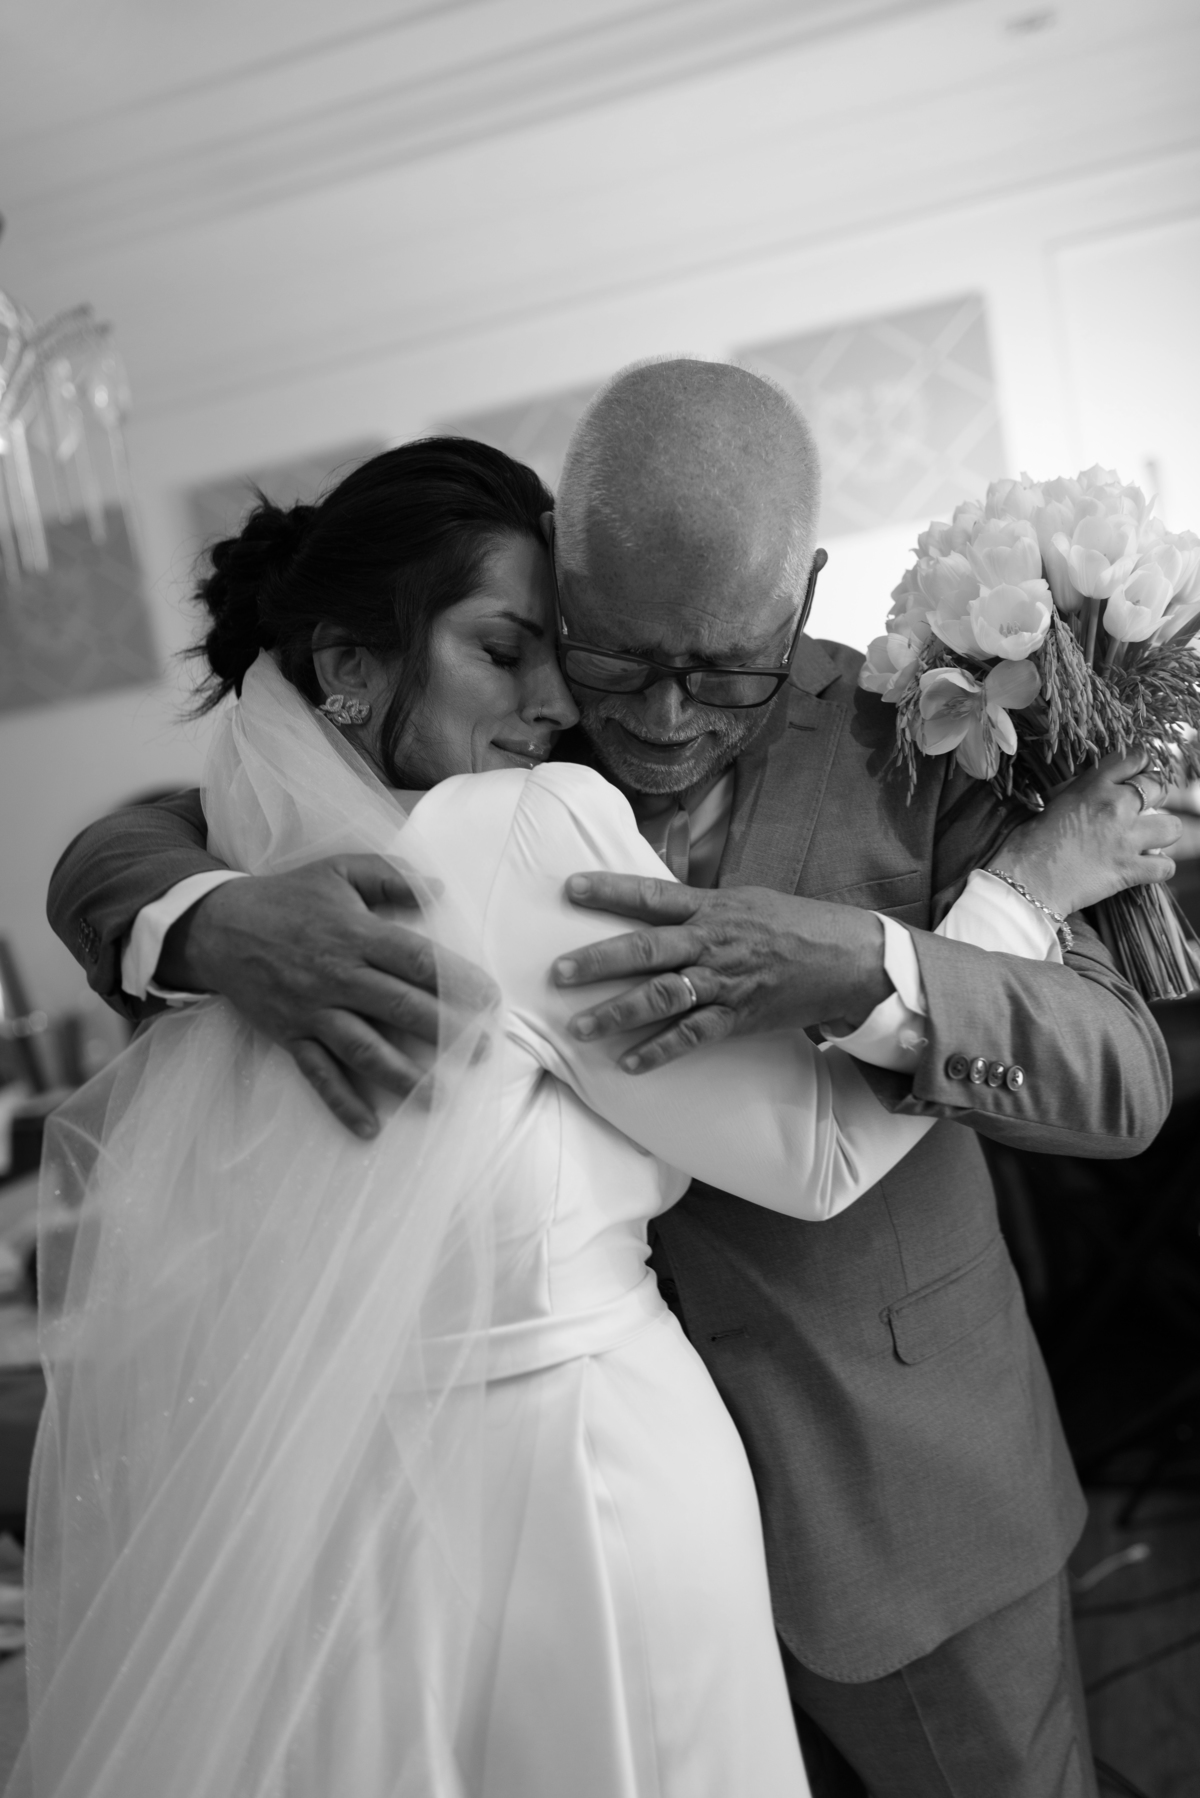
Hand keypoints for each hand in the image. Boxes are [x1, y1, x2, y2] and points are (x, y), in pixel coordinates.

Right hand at [160, 856, 496, 1135]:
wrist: (217, 926)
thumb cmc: (288, 897)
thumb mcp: (339, 869)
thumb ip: (391, 876)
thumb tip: (439, 889)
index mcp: (356, 935)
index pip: (417, 961)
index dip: (458, 981)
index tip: (490, 1000)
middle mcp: (337, 976)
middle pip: (400, 1008)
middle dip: (447, 1032)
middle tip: (484, 1051)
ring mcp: (313, 1011)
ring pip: (365, 1049)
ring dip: (405, 1077)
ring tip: (440, 1097)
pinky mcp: (291, 1036)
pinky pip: (319, 1074)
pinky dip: (343, 1103)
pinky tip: (370, 1128)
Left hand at [551, 873, 890, 1072]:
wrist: (846, 958)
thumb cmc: (792, 925)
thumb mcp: (743, 899)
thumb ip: (697, 905)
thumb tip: (654, 901)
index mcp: (711, 908)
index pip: (652, 894)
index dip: (610, 889)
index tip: (570, 889)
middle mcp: (711, 942)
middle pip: (647, 949)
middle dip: (599, 960)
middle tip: (559, 972)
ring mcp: (724, 982)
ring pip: (663, 997)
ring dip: (618, 1013)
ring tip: (579, 1027)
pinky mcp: (738, 1016)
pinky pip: (692, 1036)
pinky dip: (659, 1051)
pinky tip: (628, 1063)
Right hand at [996, 749, 1181, 916]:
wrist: (1025, 880)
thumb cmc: (1028, 843)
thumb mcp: (1052, 803)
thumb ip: (1080, 791)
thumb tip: (1094, 788)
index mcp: (1094, 785)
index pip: (1135, 757)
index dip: (1140, 765)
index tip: (1136, 774)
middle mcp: (1115, 806)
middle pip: (1159, 787)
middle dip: (1154, 796)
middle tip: (1140, 809)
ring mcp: (1126, 839)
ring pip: (1172, 826)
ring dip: (1162, 832)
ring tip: (1148, 839)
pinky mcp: (1129, 870)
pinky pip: (1165, 866)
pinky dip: (1158, 869)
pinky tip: (1144, 867)